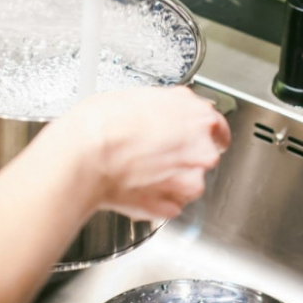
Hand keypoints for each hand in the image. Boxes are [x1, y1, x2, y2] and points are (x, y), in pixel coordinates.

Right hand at [31, 87, 230, 219]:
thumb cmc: (104, 123)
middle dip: (183, 156)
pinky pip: (169, 202)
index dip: (202, 132)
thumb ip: (170, 107)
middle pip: (202, 155)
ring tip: (139, 170)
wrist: (84, 155)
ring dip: (169, 179)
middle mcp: (202, 150)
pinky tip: (134, 185)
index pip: (218, 127)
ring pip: (187, 182)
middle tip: (154, 153)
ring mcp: (189, 181)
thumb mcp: (144, 96)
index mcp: (198, 118)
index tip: (194, 138)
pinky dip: (155, 197)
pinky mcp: (172, 206)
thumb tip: (171, 112)